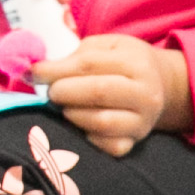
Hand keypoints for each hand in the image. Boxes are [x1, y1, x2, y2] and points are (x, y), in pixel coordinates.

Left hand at [39, 33, 193, 154]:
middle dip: (64, 92)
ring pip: (101, 122)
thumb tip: (36, 71)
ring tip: (66, 107)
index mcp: (136, 63)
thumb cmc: (123, 64)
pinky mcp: (135, 142)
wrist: (160, 86)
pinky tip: (81, 126)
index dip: (55, 70)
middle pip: (98, 92)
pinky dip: (88, 138)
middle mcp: (145, 93)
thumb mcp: (106, 48)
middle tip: (52, 93)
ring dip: (73, 115)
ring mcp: (143, 121)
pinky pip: (108, 146)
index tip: (34, 73)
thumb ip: (74, 56)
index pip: (89, 64)